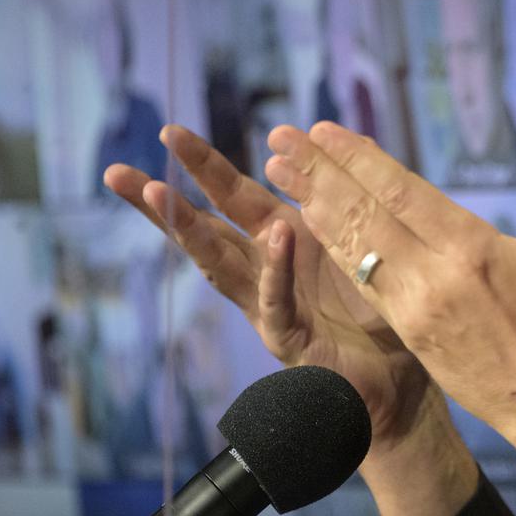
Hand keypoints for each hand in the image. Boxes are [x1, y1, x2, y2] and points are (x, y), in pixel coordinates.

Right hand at [102, 126, 434, 455]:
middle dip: (162, 201)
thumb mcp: (360, 239)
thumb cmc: (376, 312)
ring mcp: (270, 309)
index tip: (168, 132)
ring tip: (160, 193)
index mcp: (281, 241)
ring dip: (190, 229)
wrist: (398, 382)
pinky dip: (275, 269)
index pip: (230, 197)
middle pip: (204, 229)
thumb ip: (340, 195)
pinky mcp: (291, 340)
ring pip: (221, 264)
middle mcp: (264, 273)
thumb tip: (329, 138)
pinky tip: (274, 238)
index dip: (202, 166)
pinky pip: (279, 300)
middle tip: (117, 173)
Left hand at [264, 122, 515, 515]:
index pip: (401, 192)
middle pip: (364, 213)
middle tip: (280, 139)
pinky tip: (311, 225)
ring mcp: (416, 308)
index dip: (359, 159)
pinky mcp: (410, 332)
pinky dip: (335, 248)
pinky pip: (364, 280)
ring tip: (278, 173)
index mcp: (473, 251)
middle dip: (319, 173)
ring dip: (314, 207)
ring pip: (354, 247)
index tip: (325, 131)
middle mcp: (434, 277)